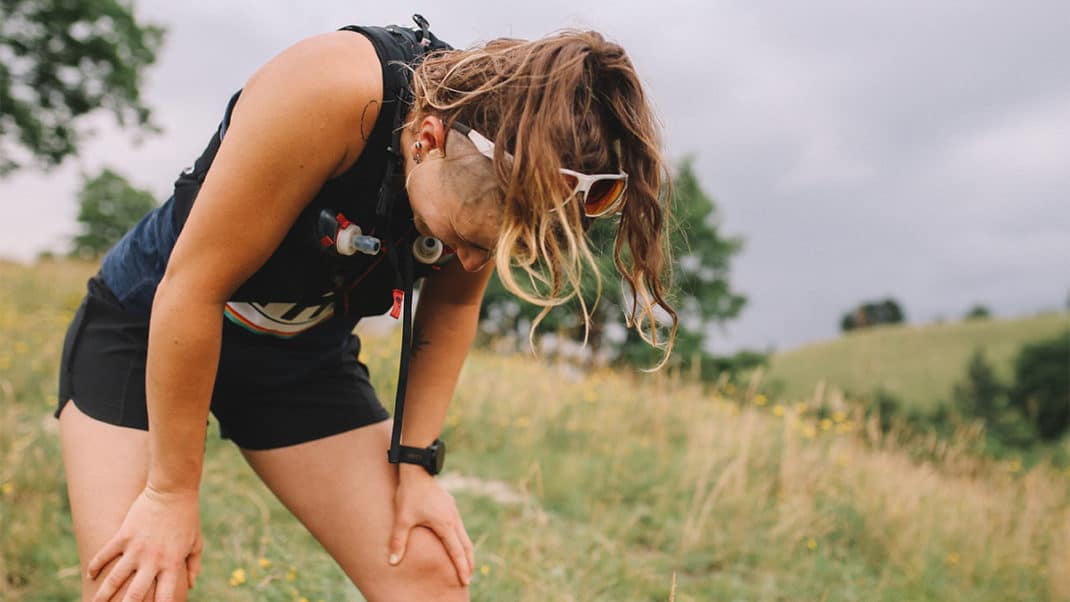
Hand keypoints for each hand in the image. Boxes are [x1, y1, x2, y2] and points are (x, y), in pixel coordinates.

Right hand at [87, 486, 202, 601]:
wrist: (172, 491)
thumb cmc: (187, 518)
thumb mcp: (196, 543)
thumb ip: (193, 566)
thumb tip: (191, 586)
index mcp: (172, 564)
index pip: (164, 597)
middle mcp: (153, 560)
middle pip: (135, 594)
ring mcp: (136, 548)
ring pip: (114, 579)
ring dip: (103, 595)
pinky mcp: (123, 536)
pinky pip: (104, 555)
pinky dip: (95, 566)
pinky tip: (90, 575)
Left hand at [388, 464, 473, 585]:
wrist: (417, 470)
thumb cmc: (410, 494)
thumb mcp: (402, 519)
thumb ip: (398, 541)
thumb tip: (392, 561)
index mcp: (445, 525)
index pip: (456, 551)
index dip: (461, 567)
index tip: (465, 580)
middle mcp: (453, 519)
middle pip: (466, 545)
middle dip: (468, 563)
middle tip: (468, 578)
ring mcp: (453, 511)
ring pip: (464, 536)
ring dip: (466, 551)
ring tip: (465, 563)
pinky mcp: (450, 506)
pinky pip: (459, 527)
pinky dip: (461, 540)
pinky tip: (456, 542)